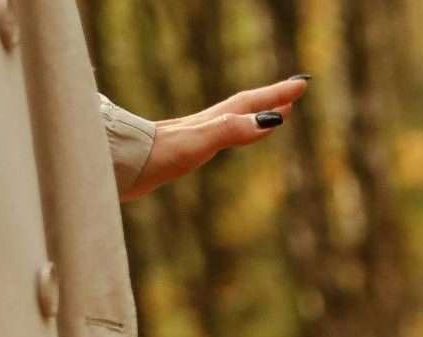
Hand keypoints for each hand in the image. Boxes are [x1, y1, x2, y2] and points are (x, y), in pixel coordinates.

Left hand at [122, 76, 309, 201]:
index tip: (301, 84)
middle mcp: (207, 124)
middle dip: (272, 100)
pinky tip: (231, 138)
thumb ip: (230, 131)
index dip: (277, 94)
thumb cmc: (157, 155)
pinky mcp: (184, 149)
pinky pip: (222, 135)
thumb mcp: (199, 143)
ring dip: (256, 115)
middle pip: (246, 106)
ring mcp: (195, 135)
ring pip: (235, 120)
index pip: (252, 103)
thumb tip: (268, 121)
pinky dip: (237, 132)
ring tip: (273, 115)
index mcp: (214, 121)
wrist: (121, 166)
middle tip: (294, 94)